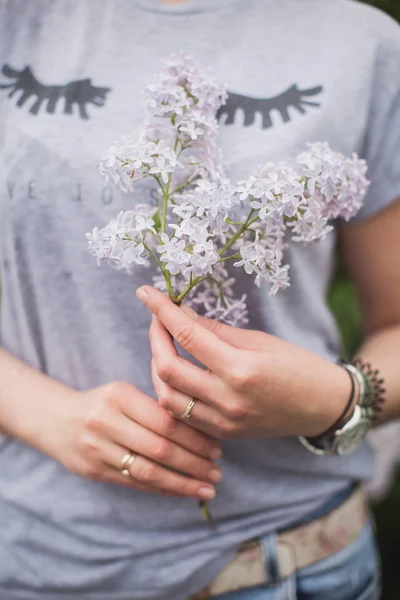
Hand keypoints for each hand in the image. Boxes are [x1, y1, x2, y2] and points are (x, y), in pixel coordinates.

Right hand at [53, 381, 220, 499]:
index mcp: (119, 396)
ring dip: (182, 482)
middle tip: (217, 471)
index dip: (194, 437)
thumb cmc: (102, 404)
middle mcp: (106, 421)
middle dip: (193, 463)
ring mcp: (97, 448)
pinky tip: (183, 491)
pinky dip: (163, 489)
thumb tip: (203, 428)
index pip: (165, 420)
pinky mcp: (94, 470)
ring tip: (207, 488)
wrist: (56, 420)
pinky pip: (135, 483)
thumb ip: (155, 408)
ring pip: (148, 471)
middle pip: (159, 448)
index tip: (217, 448)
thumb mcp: (124, 394)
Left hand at [137, 286, 351, 439]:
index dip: (162, 311)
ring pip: (167, 398)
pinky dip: (172, 392)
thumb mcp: (259, 340)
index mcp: (241, 369)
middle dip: (155, 339)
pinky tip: (177, 375)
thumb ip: (216, 330)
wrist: (323, 407)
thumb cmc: (297, 365)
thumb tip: (181, 315)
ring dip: (158, 369)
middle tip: (157, 319)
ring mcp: (223, 422)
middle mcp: (228, 399)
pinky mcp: (223, 434)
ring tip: (165, 347)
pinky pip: (182, 416)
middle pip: (168, 369)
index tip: (146, 293)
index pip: (187, 335)